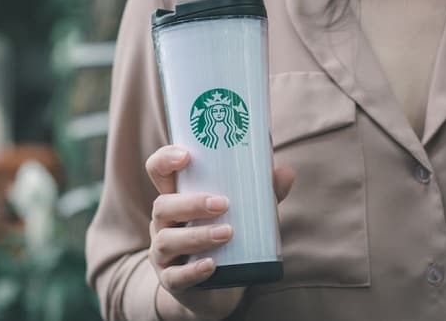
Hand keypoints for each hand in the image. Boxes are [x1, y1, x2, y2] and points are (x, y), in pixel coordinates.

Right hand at [145, 145, 294, 320]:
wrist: (213, 289)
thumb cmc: (224, 240)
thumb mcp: (239, 215)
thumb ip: (261, 195)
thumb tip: (287, 173)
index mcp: (176, 199)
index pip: (158, 171)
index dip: (165, 160)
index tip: (186, 156)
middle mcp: (163, 223)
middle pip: (162, 205)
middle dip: (190, 203)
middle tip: (223, 203)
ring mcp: (163, 253)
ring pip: (167, 240)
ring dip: (197, 235)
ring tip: (228, 233)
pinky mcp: (171, 281)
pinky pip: (175, 276)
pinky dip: (193, 270)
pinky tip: (211, 265)